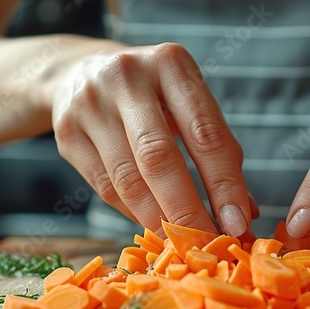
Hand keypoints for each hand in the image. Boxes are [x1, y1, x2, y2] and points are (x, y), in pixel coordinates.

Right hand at [49, 43, 254, 235]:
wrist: (79, 71)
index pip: (205, 132)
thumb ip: (219, 151)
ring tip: (181, 242)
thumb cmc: (153, 94)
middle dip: (186, 209)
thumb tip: (244, 213)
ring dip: (158, 218)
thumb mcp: (188, 104)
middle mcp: (127, 76)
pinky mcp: (65, 131)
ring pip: (127, 178)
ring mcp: (90, 102)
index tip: (238, 223)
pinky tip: (153, 226)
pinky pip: (104, 187)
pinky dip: (133, 213)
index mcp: (171, 63)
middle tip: (206, 245)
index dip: (224, 183)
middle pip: (159, 157)